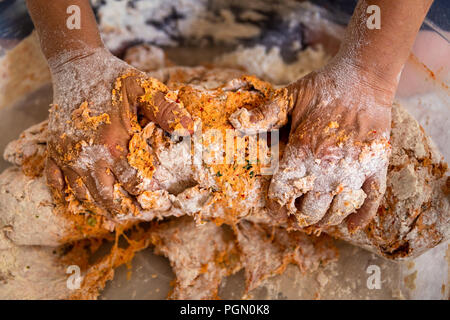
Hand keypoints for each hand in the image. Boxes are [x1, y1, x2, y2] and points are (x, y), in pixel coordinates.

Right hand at [45, 48, 192, 212]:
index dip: (148, 195)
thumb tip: (190, 129)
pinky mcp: (54, 150)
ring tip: (114, 215)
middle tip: (137, 215)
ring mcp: (68, 155)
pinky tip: (77, 202)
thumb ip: (167, 110)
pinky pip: (55, 182)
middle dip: (124, 209)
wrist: (76, 64)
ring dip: (98, 208)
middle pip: (107, 196)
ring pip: (82, 195)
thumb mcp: (144, 88)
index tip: (159, 202)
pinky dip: (65, 196)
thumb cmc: (113, 78)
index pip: (133, 183)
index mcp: (113, 144)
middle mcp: (89, 155)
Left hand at [230, 59, 394, 231]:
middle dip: (299, 217)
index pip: (283, 192)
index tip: (276, 213)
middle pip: (310, 208)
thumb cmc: (324, 88)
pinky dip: (361, 216)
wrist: (364, 77)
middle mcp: (327, 165)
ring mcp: (354, 168)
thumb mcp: (289, 97)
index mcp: (302, 150)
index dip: (277, 207)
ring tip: (317, 222)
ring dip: (325, 220)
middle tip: (296, 217)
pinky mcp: (376, 165)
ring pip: (337, 210)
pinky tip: (351, 225)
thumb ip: (264, 114)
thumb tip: (235, 121)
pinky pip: (371, 200)